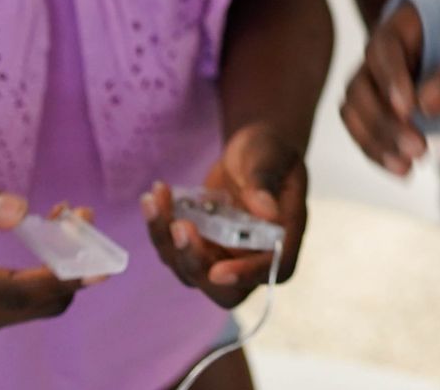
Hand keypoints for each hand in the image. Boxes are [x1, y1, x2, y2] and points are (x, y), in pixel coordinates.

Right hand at [0, 173, 89, 336]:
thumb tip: (21, 209)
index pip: (15, 293)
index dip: (60, 278)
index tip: (97, 257)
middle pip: (38, 305)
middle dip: (72, 265)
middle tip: (83, 213)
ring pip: (38, 305)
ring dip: (63, 267)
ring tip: (67, 214)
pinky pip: (26, 301)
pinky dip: (48, 272)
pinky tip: (51, 230)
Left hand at [141, 123, 306, 308]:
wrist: (251, 152)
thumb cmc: (269, 150)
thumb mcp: (269, 154)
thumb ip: (265, 179)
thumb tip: (266, 210)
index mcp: (285, 235)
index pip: (275, 268)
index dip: (247, 275)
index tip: (218, 272)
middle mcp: (255, 255)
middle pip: (226, 289)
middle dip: (196, 263)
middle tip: (178, 227)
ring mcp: (225, 255)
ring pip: (191, 270)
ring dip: (167, 240)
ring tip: (156, 198)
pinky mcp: (200, 246)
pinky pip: (174, 249)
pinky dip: (159, 226)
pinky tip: (154, 197)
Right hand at [338, 0, 439, 175]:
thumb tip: (426, 106)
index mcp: (412, 18)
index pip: (385, 46)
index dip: (391, 79)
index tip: (409, 111)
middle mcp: (392, 46)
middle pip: (362, 82)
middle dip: (383, 120)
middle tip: (418, 151)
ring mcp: (389, 77)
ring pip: (357, 108)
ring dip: (374, 140)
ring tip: (407, 168)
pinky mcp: (395, 106)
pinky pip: (368, 127)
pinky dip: (377, 149)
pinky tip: (402, 170)